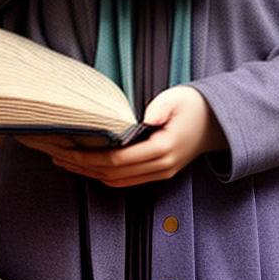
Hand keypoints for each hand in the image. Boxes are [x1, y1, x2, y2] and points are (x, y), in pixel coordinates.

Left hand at [15, 86, 227, 188]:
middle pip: (113, 175)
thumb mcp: (180, 97)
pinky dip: (106, 175)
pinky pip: (128, 180)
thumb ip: (161, 106)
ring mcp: (161, 173)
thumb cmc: (197, 106)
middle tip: (58, 156)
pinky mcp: (160, 173)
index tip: (68, 149)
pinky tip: (90, 166)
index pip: (118, 160)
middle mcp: (161, 167)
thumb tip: (144, 116)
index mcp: (163, 150)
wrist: (220, 123)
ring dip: (91, 173)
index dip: (90, 157)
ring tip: (67, 162)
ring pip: (118, 182)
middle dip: (83, 167)